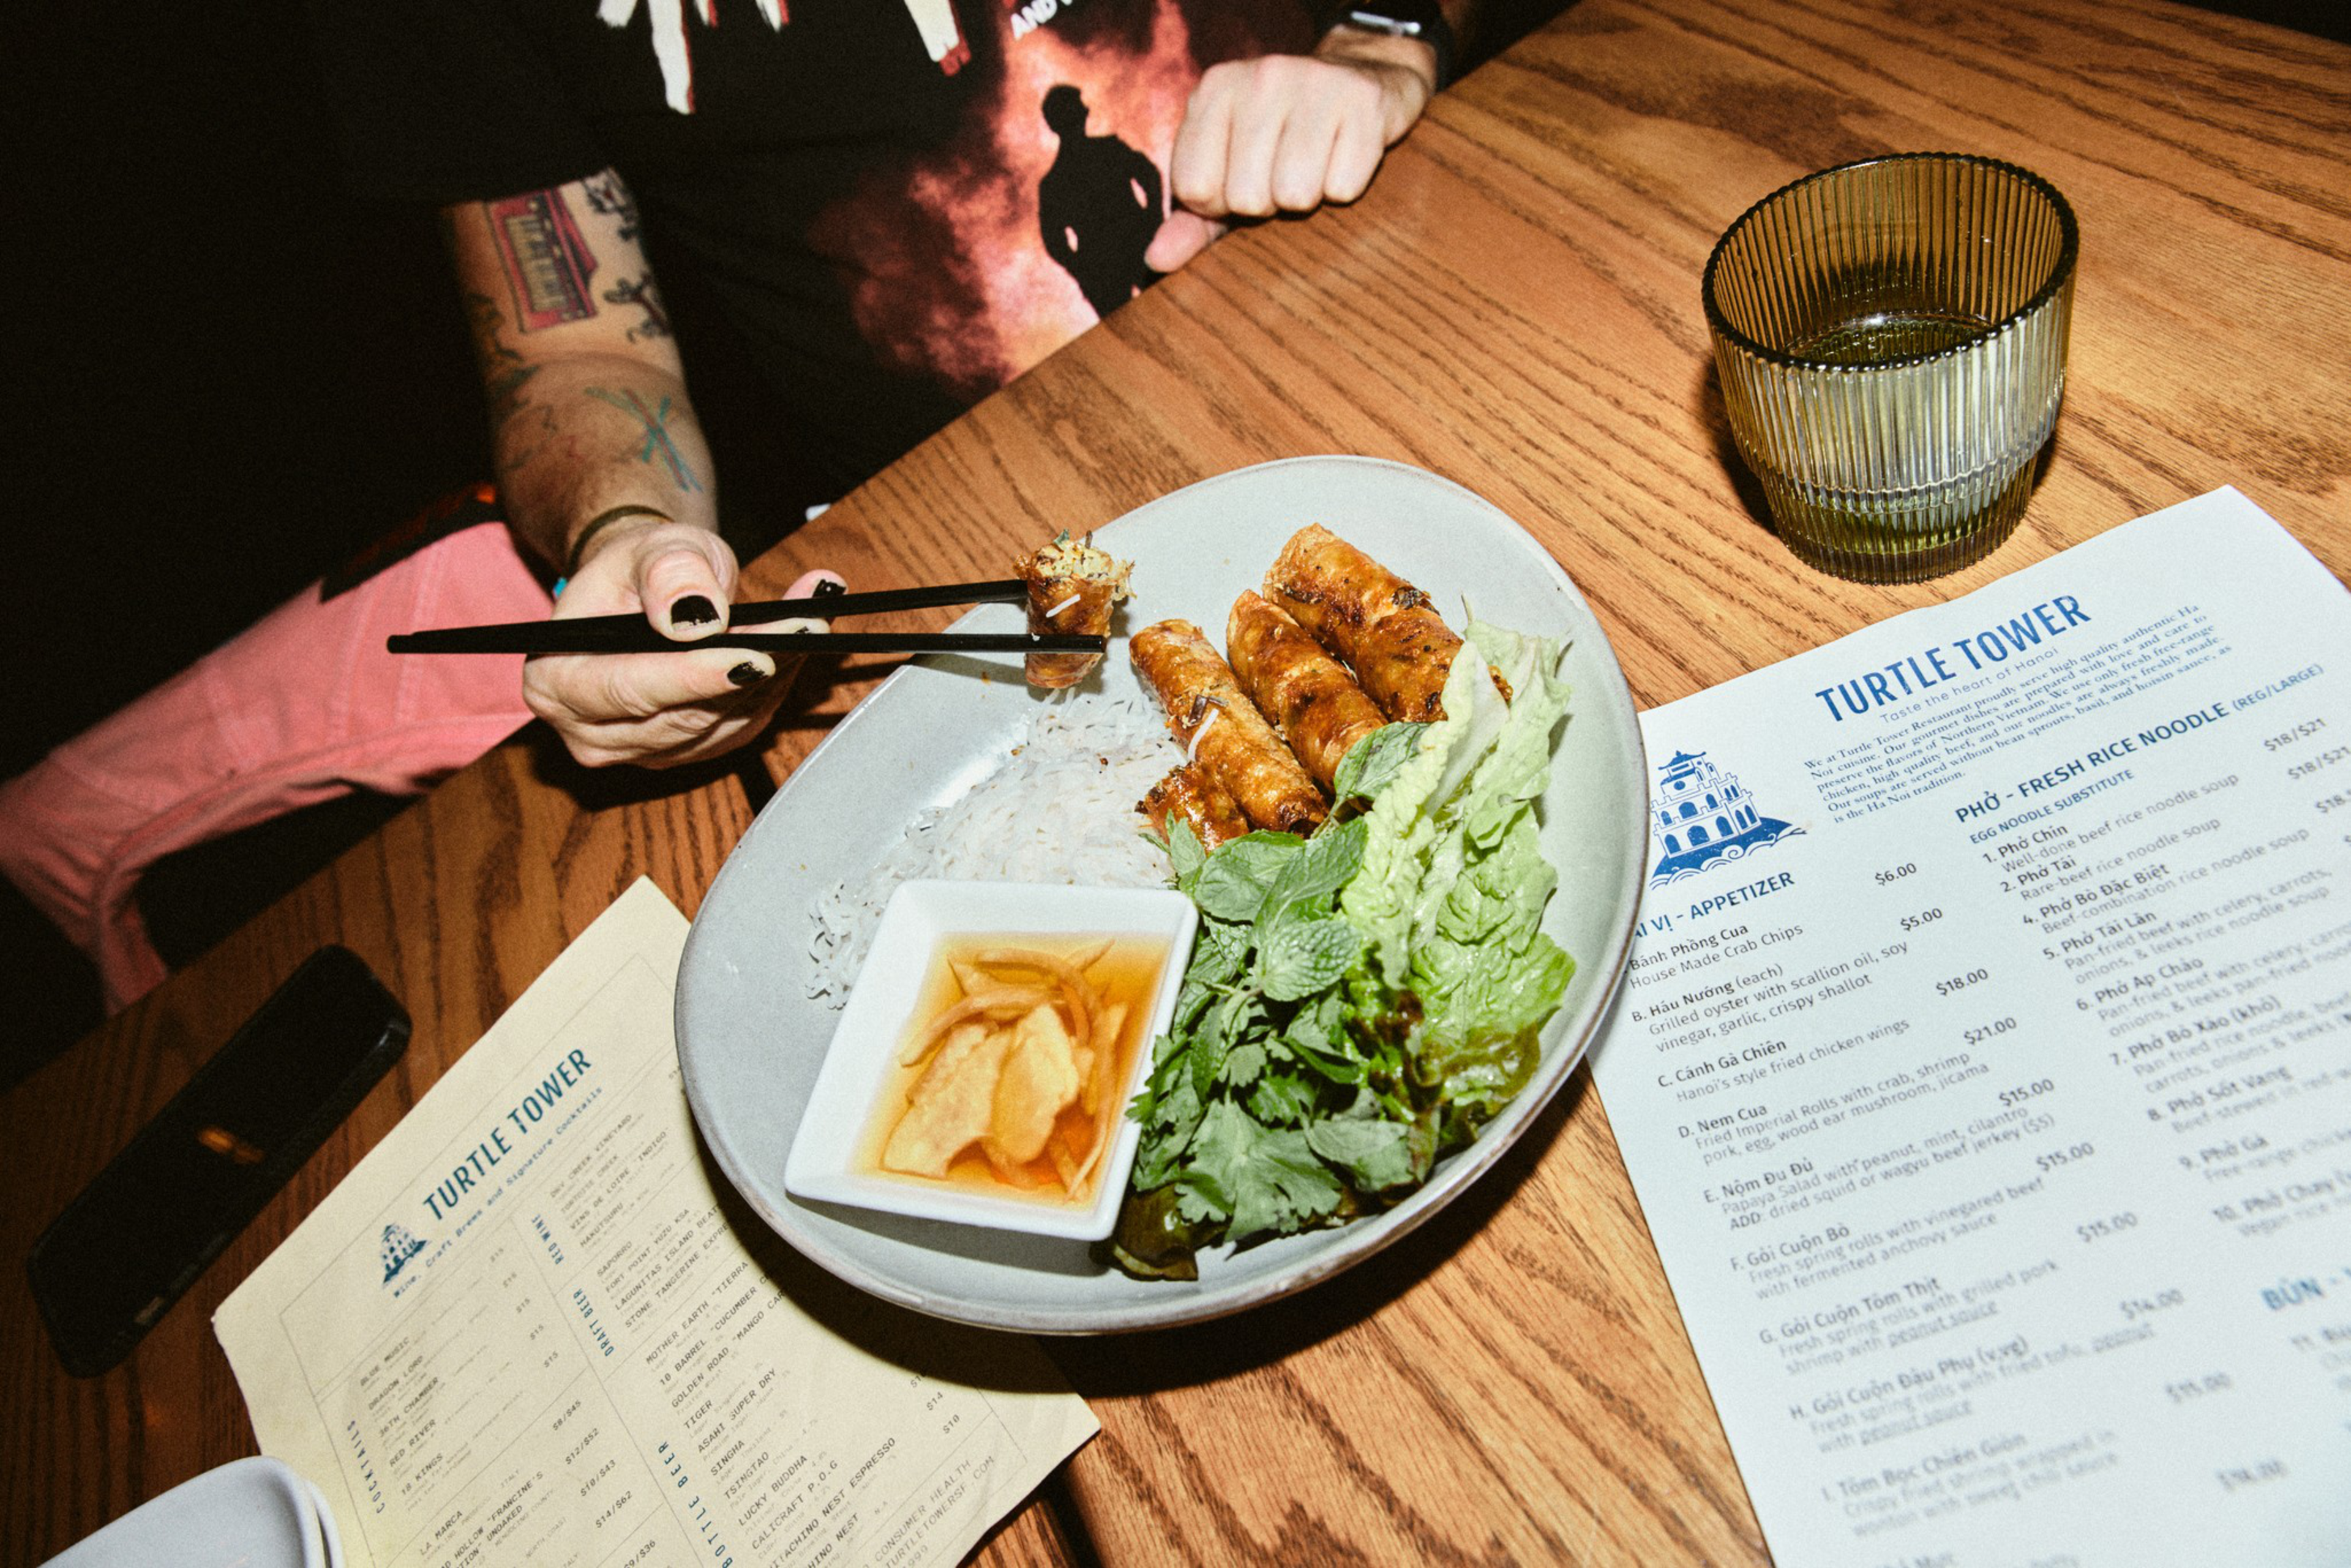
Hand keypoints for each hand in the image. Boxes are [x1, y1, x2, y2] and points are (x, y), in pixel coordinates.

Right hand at [521, 514, 837, 766]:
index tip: (752, 654)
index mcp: (556, 683)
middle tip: (807, 625)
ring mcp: (642, 751)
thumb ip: (668, 572)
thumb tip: (694, 616)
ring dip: (773, 675)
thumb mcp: (649, 546)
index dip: (693, 676)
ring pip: (722, 723)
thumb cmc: (637, 568)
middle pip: (684, 713)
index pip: (630, 690)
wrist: (641, 592)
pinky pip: (741, 727)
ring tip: (809, 622)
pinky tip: (795, 646)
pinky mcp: (686, 753)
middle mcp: (591, 732)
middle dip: (751, 669)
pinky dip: (773, 687)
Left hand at [1144, 33, 1437, 273]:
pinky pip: (1343, 187)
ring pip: (1296, 195)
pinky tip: (1343, 153)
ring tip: (1313, 163)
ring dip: (1308, 196)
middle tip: (1283, 170)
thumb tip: (1156, 259)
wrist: (1356, 77)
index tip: (1240, 178)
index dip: (1219, 202)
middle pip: (1247, 197)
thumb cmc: (1282, 137)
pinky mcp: (1363, 101)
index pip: (1194, 186)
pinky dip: (1345, 184)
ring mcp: (1314, 83)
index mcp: (1213, 90)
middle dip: (1268, 202)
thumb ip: (1191, 219)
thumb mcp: (1228, 171)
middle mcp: (1259, 78)